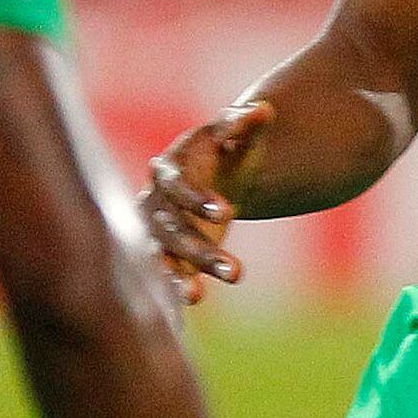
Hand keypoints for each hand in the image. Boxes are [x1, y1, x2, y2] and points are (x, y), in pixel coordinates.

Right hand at [143, 100, 270, 303]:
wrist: (209, 176)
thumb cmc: (221, 155)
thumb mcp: (233, 139)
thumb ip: (244, 125)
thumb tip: (262, 109)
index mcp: (170, 170)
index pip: (179, 185)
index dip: (199, 199)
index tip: (229, 212)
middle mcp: (155, 203)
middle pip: (171, 229)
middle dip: (200, 250)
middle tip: (236, 272)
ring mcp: (156, 233)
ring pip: (162, 257)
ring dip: (180, 277)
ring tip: (198, 296)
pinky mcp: (165, 256)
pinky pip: (166, 275)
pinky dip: (175, 291)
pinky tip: (190, 307)